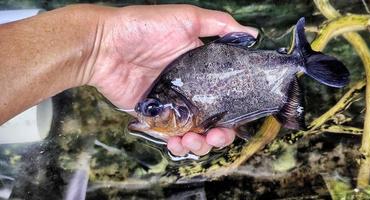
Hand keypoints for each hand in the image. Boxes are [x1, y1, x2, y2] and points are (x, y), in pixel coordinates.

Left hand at [85, 5, 257, 155]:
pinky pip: (171, 136)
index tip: (238, 120)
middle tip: (216, 137)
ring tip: (194, 141)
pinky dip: (177, 145)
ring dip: (199, 145)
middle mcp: (190, 90)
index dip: (235, 111)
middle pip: (214, 121)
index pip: (226, 96)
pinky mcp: (154, 116)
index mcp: (202, 70)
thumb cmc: (144, 27)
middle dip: (220, 135)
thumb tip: (251, 34)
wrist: (104, 44)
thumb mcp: (187, 18)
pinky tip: (178, 143)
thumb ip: (220, 25)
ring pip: (194, 133)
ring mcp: (173, 105)